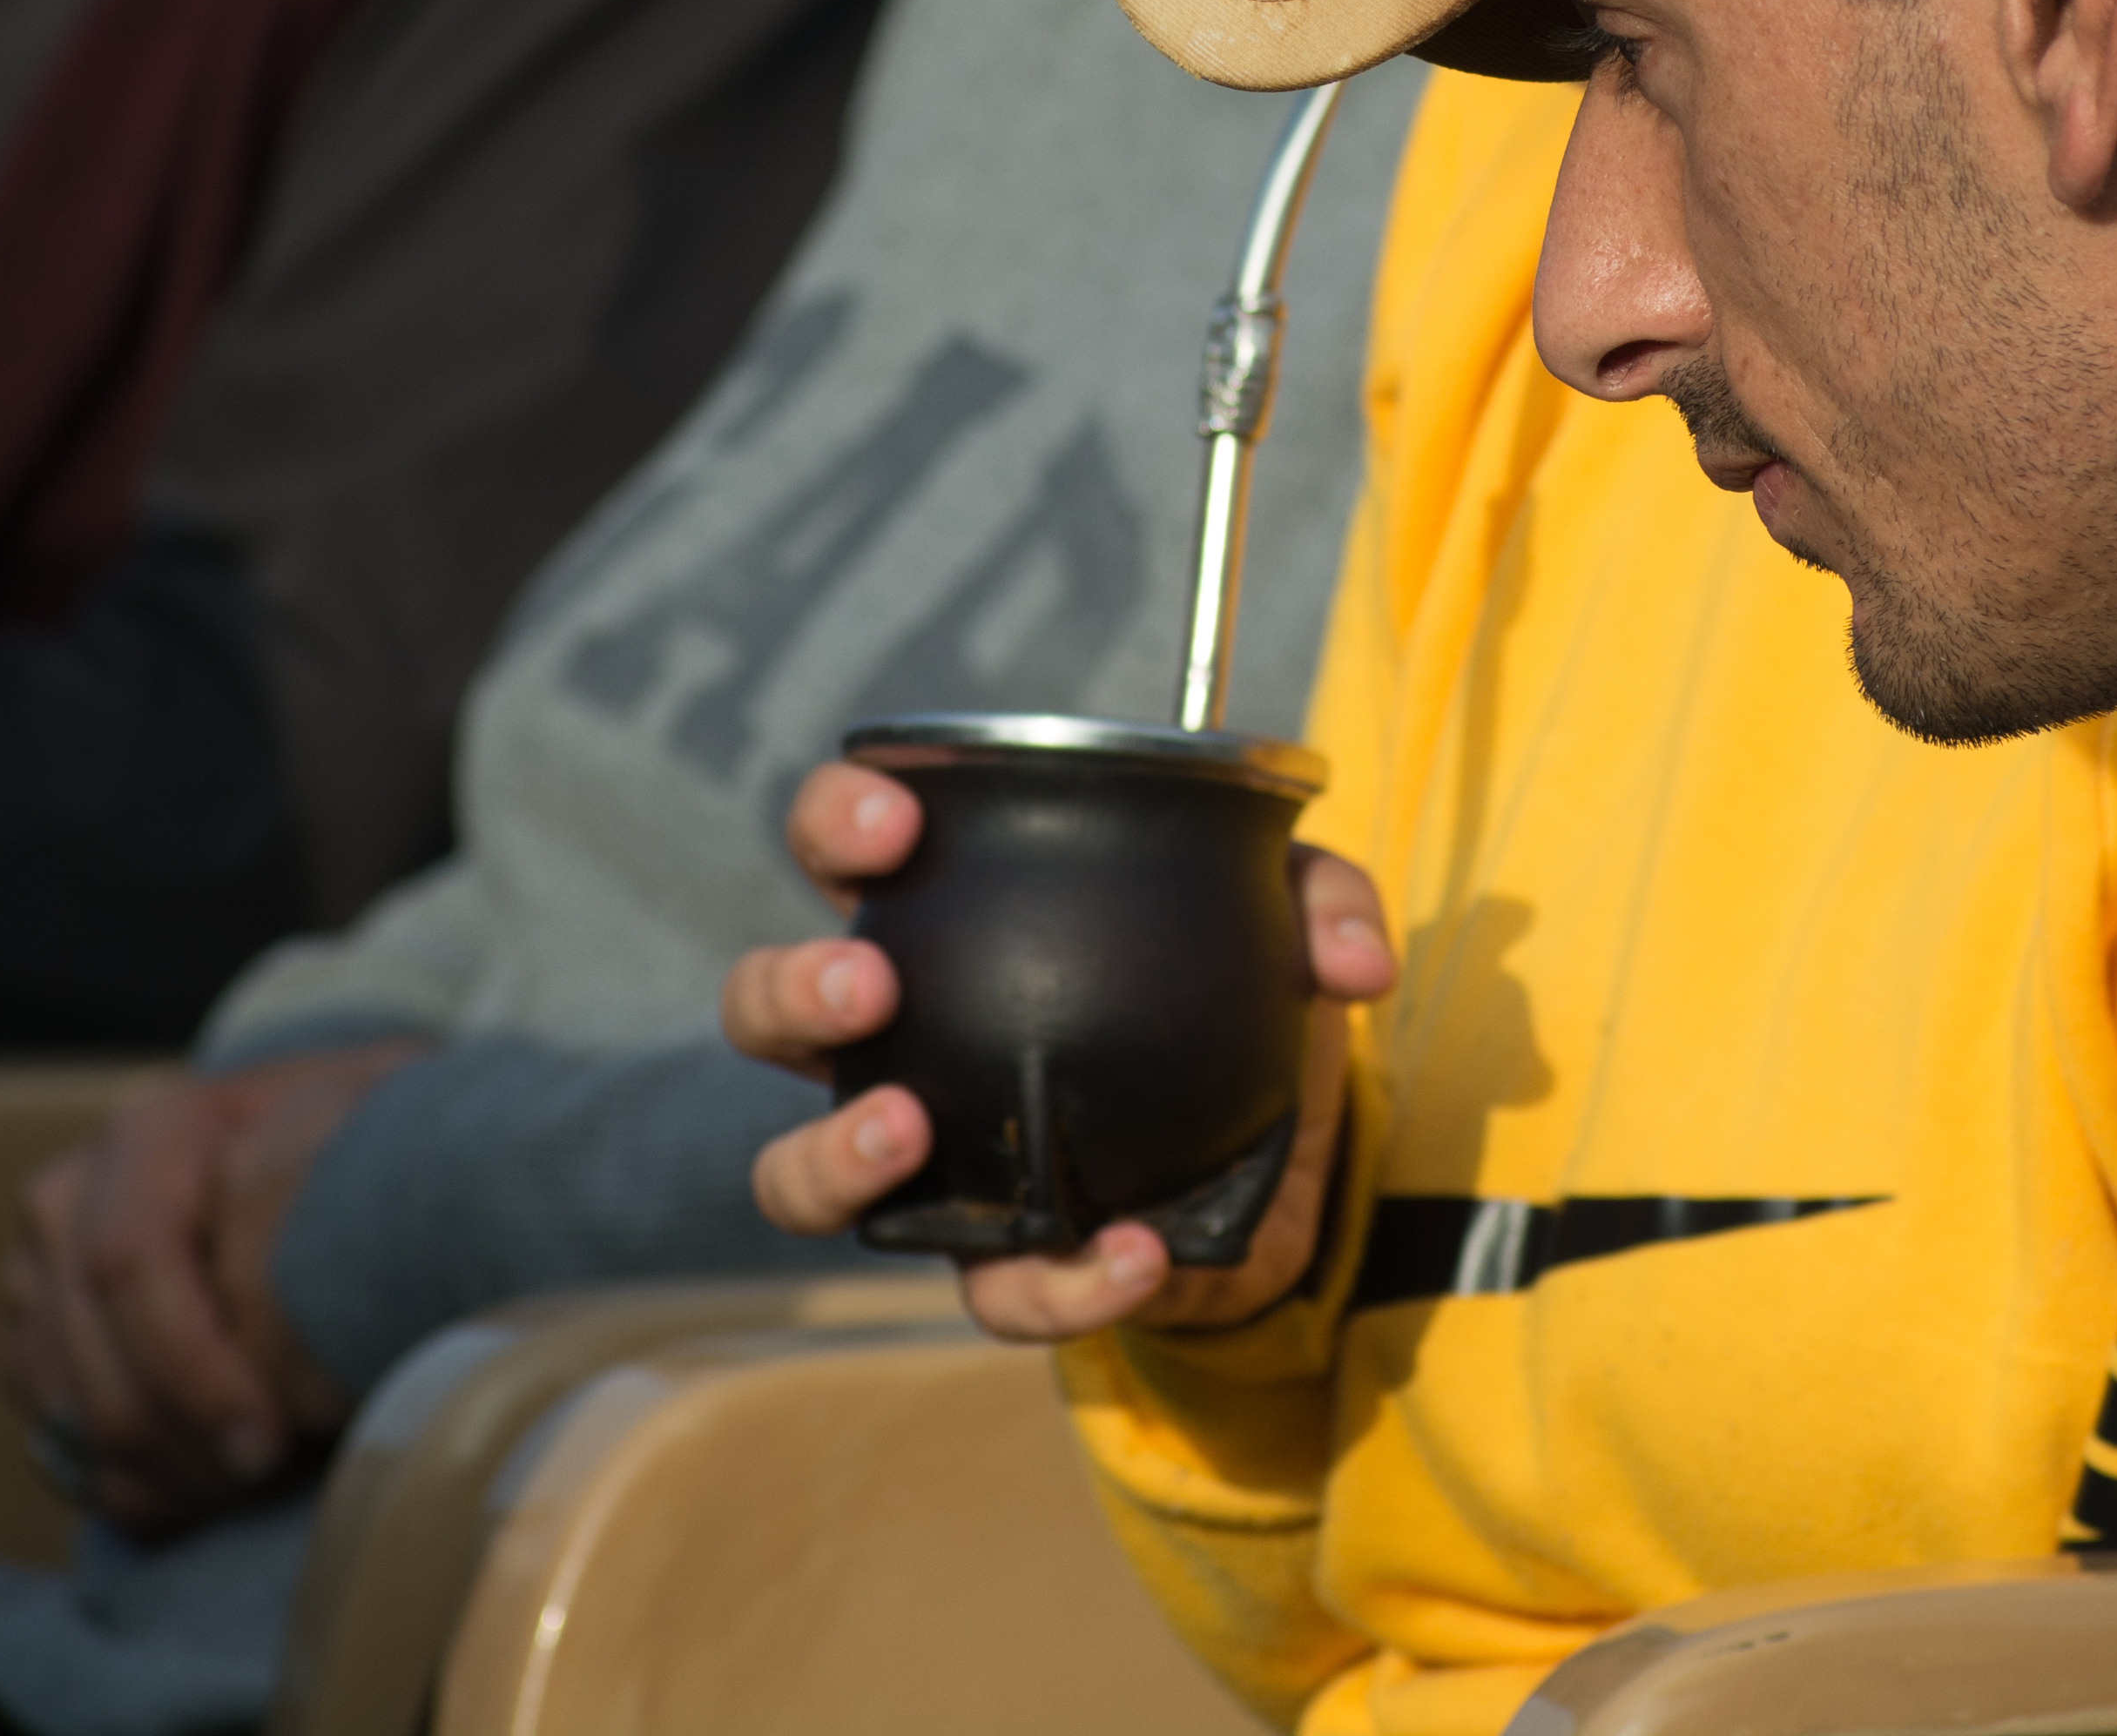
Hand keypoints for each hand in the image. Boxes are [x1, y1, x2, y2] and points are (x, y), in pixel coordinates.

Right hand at [0, 1042, 421, 1536]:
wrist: (329, 1145)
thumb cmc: (359, 1144)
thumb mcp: (371, 1127)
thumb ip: (339, 1183)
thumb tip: (322, 1311)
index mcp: (149, 1136)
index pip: (128, 1263)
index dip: (194, 1372)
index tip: (272, 1444)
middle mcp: (73, 1199)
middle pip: (99, 1365)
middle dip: (190, 1449)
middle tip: (277, 1482)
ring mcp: (38, 1275)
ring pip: (77, 1421)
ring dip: (173, 1478)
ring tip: (264, 1487)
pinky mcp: (36, 1343)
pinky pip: (64, 1447)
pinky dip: (142, 1489)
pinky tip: (218, 1491)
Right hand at [724, 760, 1395, 1344]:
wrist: (1279, 1166)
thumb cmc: (1230, 1003)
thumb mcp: (1287, 925)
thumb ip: (1321, 903)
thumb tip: (1353, 961)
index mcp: (940, 920)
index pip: (838, 848)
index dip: (837, 821)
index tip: (896, 822)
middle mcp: (897, 1041)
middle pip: (764, 1007)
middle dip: (792, 990)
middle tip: (869, 982)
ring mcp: (926, 1163)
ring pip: (794, 1175)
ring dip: (829, 1151)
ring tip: (906, 1127)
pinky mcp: (995, 1264)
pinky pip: (987, 1294)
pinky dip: (1058, 1283)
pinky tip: (1131, 1250)